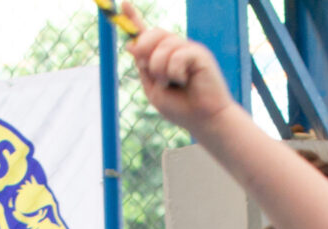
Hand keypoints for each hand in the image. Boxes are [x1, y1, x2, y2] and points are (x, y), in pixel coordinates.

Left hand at [122, 3, 233, 134]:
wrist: (203, 119)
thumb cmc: (180, 108)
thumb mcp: (153, 89)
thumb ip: (144, 68)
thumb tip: (132, 44)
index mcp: (163, 57)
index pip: (147, 34)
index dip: (134, 19)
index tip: (124, 4)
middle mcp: (176, 49)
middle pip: (153, 33)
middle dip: (145, 49)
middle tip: (149, 69)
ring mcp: (188, 49)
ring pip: (163, 47)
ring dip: (160, 70)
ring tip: (172, 84)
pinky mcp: (199, 53)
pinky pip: (178, 55)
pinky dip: (175, 72)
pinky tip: (184, 81)